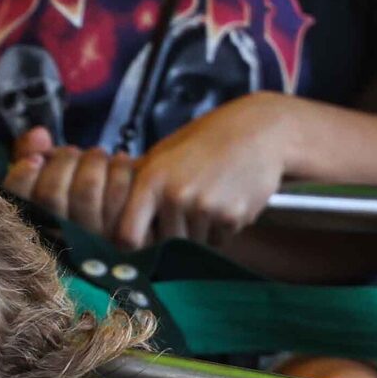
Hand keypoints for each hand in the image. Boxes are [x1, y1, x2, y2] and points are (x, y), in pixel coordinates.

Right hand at [5, 126, 141, 238]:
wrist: (135, 211)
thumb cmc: (80, 186)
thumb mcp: (48, 170)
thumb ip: (31, 151)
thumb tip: (39, 134)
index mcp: (34, 221)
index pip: (16, 205)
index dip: (22, 179)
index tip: (36, 159)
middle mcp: (59, 238)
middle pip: (51, 193)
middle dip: (64, 160)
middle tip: (74, 152)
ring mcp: (91, 242)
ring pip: (86, 187)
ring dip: (93, 160)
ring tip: (99, 155)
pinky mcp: (123, 239)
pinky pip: (117, 193)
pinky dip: (120, 168)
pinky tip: (120, 161)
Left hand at [115, 94, 293, 248]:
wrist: (259, 133)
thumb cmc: (207, 141)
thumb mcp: (165, 154)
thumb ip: (141, 186)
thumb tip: (118, 225)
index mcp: (151, 180)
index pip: (127, 236)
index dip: (132, 244)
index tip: (142, 239)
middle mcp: (175, 196)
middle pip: (164, 244)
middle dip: (174, 235)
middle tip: (189, 209)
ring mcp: (205, 208)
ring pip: (193, 244)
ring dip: (200, 232)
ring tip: (212, 198)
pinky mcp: (232, 217)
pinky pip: (219, 241)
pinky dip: (222, 229)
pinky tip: (229, 200)